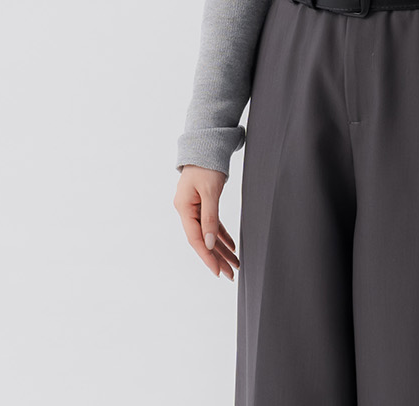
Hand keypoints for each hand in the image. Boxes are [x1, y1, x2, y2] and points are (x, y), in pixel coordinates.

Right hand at [174, 165, 239, 280]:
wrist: (207, 144)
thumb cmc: (207, 164)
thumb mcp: (210, 191)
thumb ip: (210, 218)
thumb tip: (209, 244)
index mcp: (184, 208)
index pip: (195, 239)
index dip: (207, 256)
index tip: (218, 271)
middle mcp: (186, 210)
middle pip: (202, 240)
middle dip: (217, 257)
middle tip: (231, 274)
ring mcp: (194, 207)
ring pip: (208, 234)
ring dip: (221, 249)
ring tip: (234, 264)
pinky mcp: (202, 203)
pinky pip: (212, 224)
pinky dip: (221, 235)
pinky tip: (231, 246)